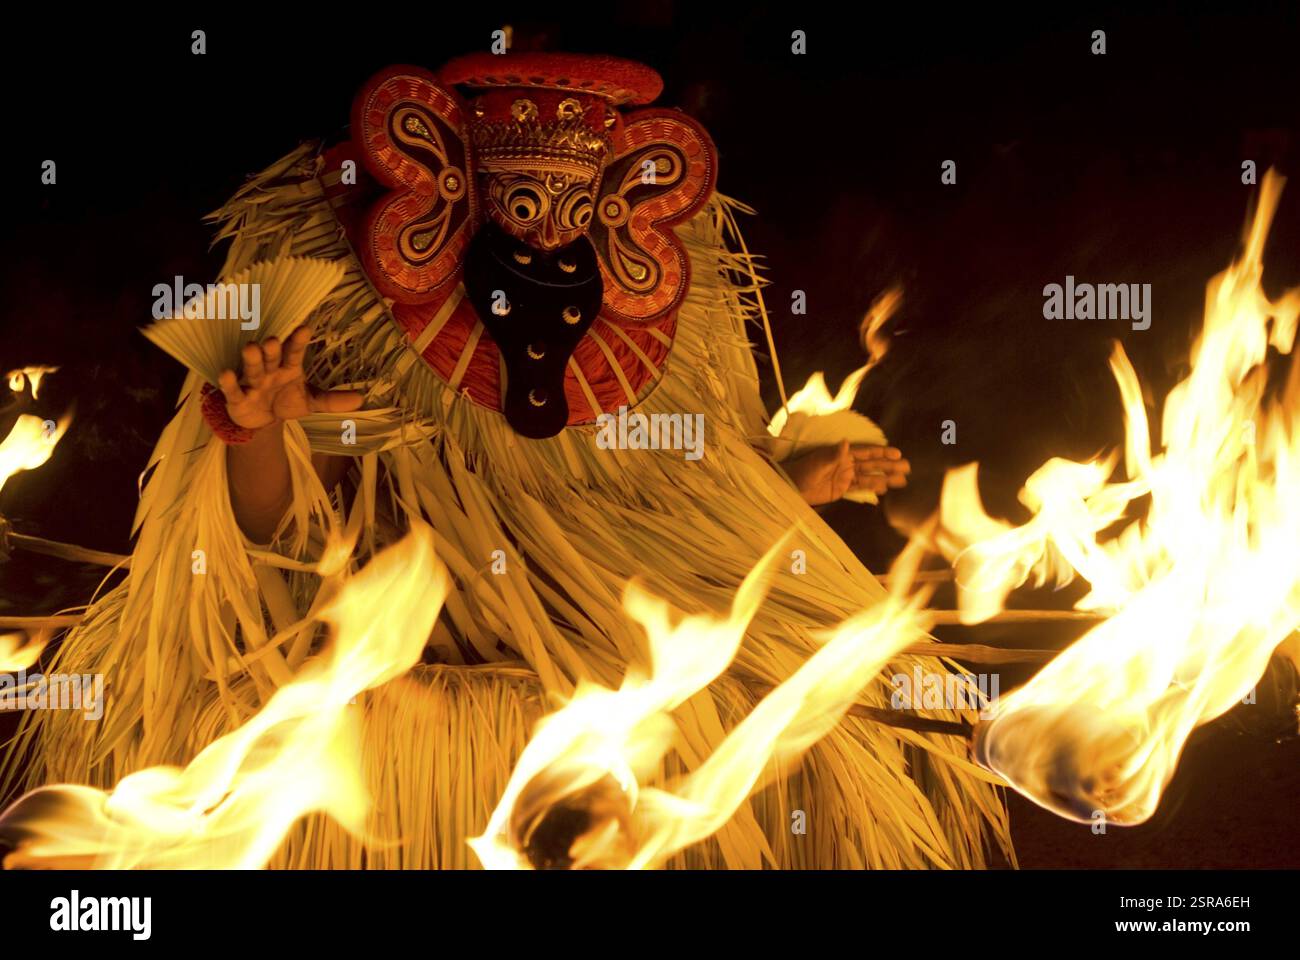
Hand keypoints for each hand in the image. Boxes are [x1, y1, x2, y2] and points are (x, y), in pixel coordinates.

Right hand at [217, 326, 362, 430]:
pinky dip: (229, 382)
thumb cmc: (286, 401)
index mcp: (289, 367)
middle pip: (271, 356)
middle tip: (274, 339)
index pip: (295, 352)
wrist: (263, 420)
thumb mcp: (311, 402)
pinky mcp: (237, 397)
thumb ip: (332, 400)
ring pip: (252, 368)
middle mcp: (270, 370)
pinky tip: (226, 373)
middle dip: (272, 348)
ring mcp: (253, 382)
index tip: (305, 328)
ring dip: (251, 358)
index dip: (299, 341)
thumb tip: (361, 399)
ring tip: (252, 348)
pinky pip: (233, 389)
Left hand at [784, 439, 910, 506]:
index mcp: (841, 454)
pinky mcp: (842, 489)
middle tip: (908, 467)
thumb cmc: (801, 471)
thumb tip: (845, 443)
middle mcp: (846, 463)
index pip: (866, 452)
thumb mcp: (816, 463)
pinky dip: (874, 487)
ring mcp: (845, 476)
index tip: (897, 453)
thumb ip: (832, 455)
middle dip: (889, 465)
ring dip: (886, 477)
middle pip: (872, 464)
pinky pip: (861, 487)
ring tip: (902, 480)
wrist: (790, 487)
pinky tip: (886, 488)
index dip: (882, 452)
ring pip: (870, 476)